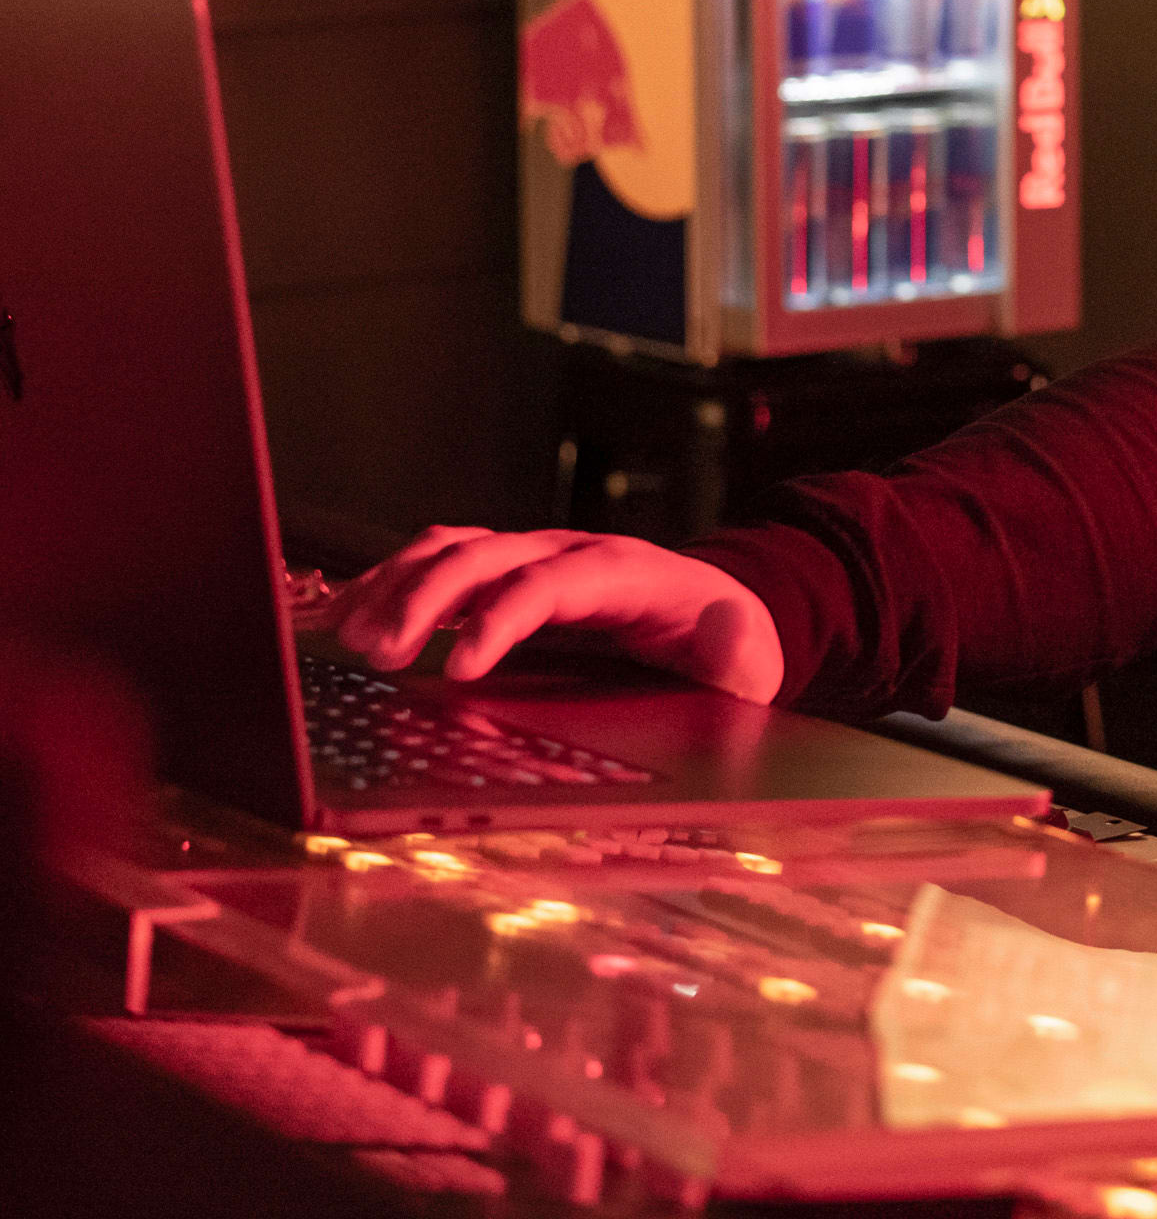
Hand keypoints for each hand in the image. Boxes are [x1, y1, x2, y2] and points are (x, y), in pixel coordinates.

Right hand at [326, 527, 785, 704]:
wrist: (720, 615)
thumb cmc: (726, 644)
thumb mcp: (747, 655)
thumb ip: (736, 645)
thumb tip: (723, 621)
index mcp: (627, 573)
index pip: (554, 583)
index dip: (502, 617)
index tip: (458, 668)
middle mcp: (573, 552)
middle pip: (488, 556)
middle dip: (428, 598)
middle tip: (380, 653)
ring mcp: (538, 557)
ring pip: (455, 550)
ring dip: (398, 586)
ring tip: (350, 636)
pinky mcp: (511, 574)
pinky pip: (442, 562)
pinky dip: (392, 582)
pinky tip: (347, 613)